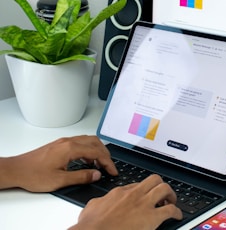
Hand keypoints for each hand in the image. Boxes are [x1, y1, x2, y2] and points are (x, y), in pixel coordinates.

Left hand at [0, 135, 117, 191]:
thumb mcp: (60, 180)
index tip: (113, 171)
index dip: (107, 162)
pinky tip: (87, 161)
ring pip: (88, 141)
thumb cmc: (34, 174)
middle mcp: (69, 142)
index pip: (96, 152)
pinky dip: (88, 150)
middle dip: (105, 154)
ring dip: (97, 151)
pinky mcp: (60, 144)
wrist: (17, 169)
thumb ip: (81, 176)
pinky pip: (80, 143)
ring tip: (100, 164)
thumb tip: (96, 174)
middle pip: (95, 142)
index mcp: (70, 148)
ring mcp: (64, 142)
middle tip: (109, 167)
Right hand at [69, 174, 182, 229]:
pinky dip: (177, 212)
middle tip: (163, 195)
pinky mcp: (152, 218)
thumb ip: (100, 202)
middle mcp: (134, 194)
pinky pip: (170, 210)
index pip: (137, 185)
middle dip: (160, 185)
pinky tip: (177, 215)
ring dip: (171, 195)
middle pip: (154, 180)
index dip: (143, 191)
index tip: (145, 196)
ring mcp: (143, 204)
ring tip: (172, 201)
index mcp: (120, 192)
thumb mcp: (92, 207)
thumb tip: (99, 203)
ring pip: (164, 188)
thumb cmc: (91, 226)